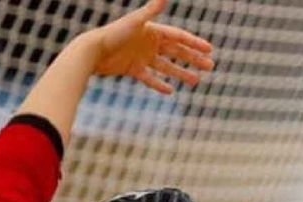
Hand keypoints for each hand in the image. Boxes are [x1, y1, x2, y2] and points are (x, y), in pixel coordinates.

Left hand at [82, 0, 213, 94]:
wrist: (92, 51)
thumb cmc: (113, 34)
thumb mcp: (135, 22)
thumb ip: (151, 10)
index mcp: (151, 31)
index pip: (178, 37)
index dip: (194, 43)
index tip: (209, 49)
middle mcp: (148, 43)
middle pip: (176, 52)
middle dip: (193, 59)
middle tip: (210, 66)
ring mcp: (141, 57)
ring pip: (166, 66)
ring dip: (181, 73)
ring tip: (196, 81)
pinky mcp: (132, 69)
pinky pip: (150, 78)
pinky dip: (159, 84)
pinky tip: (171, 90)